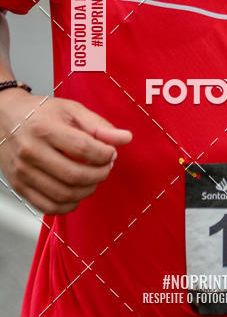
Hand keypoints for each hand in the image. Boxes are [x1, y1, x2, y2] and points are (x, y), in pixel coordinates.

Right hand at [0, 89, 131, 213]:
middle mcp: (31, 152)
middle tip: (106, 167)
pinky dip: (68, 206)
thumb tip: (125, 138)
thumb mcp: (71, 110)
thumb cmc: (40, 113)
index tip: (111, 153)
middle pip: (75, 175)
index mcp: (45, 129)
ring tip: (94, 177)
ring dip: (87, 190)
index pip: (84, 148)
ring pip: (63, 194)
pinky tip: (77, 193)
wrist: (5, 118)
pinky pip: (47, 206)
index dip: (105, 154)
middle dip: (100, 174)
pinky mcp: (19, 186)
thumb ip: (99, 125)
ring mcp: (23, 172)